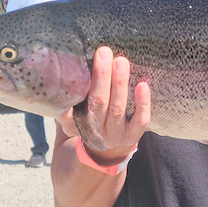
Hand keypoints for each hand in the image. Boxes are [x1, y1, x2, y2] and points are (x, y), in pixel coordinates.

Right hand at [56, 46, 150, 163]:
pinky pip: (140, 120)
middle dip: (101, 76)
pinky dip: (142, 103)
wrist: (104, 154)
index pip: (73, 109)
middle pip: (98, 102)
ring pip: (117, 108)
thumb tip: (64, 72)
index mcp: (77, 124)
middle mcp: (96, 130)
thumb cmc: (87, 123)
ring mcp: (115, 134)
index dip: (74, 93)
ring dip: (119, 83)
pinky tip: (142, 84)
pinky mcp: (133, 135)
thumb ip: (67, 103)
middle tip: (103, 52)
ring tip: (120, 61)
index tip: (74, 71)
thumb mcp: (71, 118)